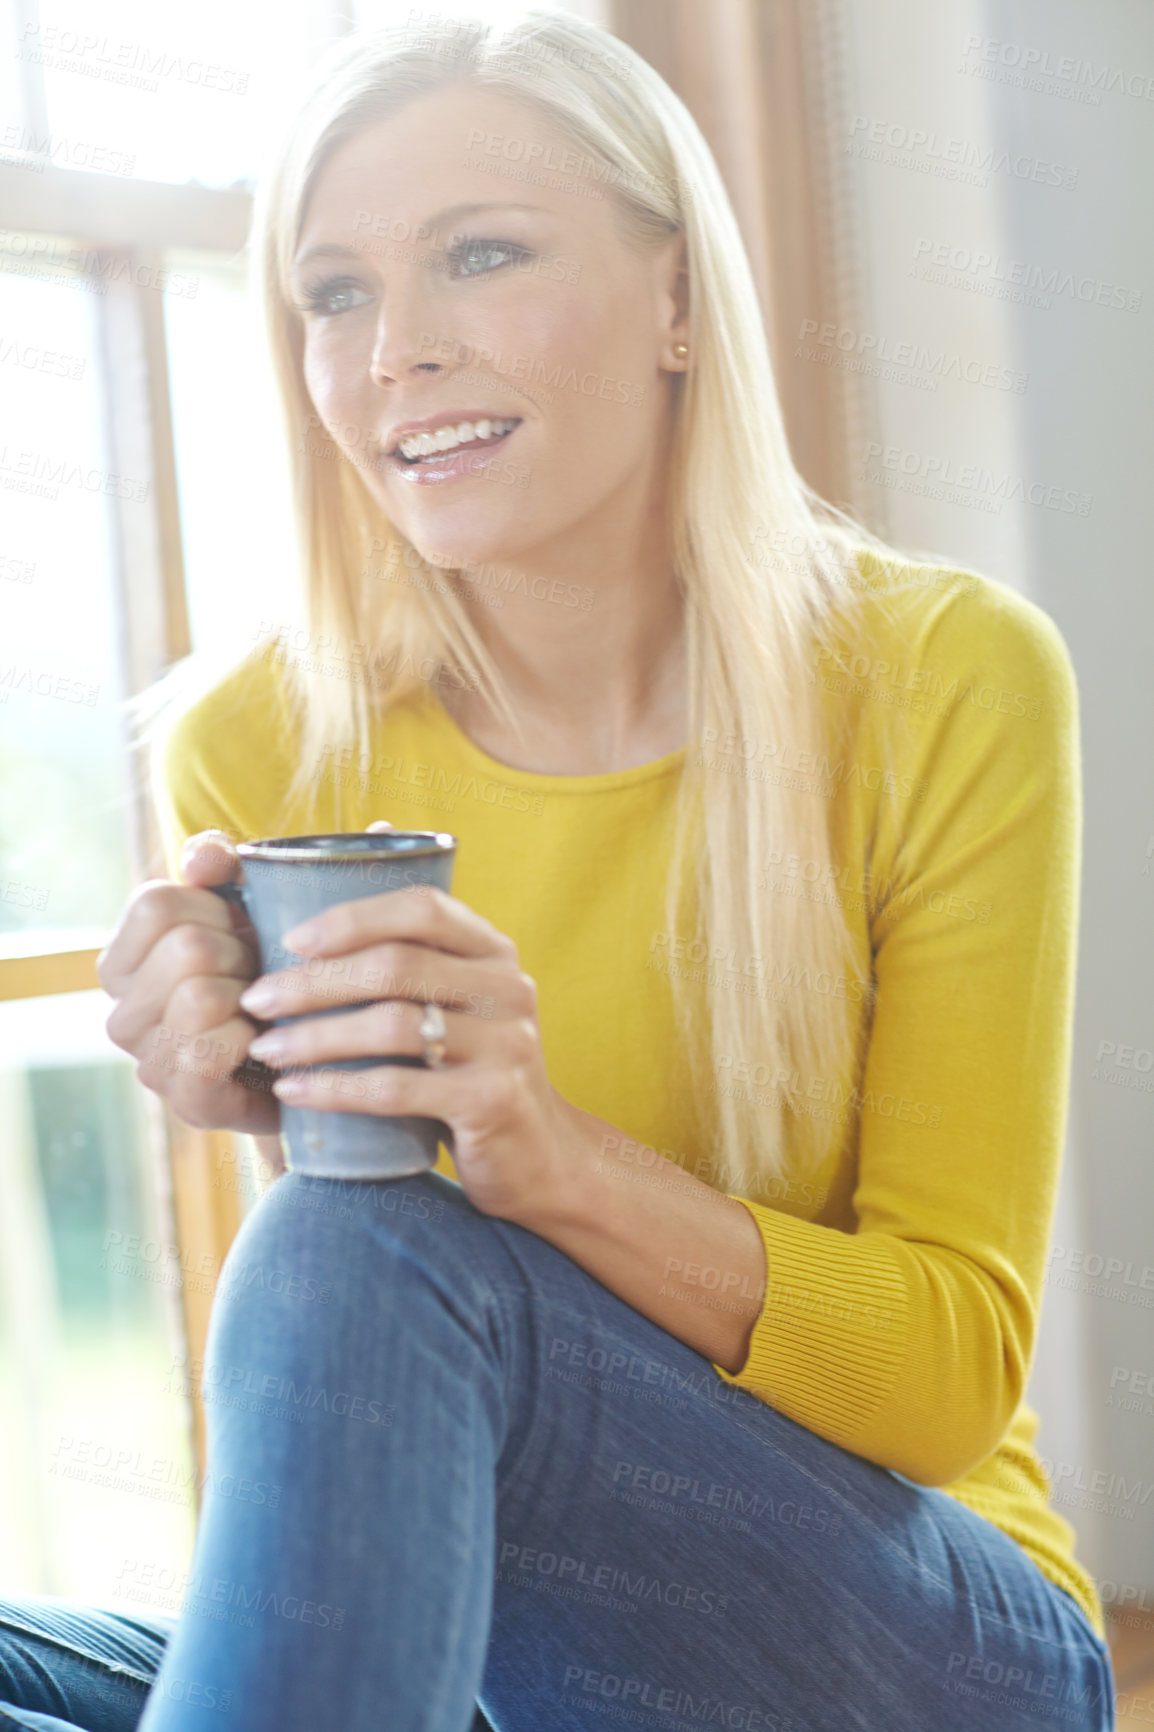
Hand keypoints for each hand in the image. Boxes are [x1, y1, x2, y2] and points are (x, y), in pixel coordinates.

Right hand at [97, 830, 279, 1134]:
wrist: (306, 1059)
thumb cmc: (266, 973)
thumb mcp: (242, 905)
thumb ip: (217, 866)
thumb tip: (207, 855)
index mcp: (122, 962)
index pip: (154, 904)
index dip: (213, 908)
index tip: (238, 928)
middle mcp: (121, 1014)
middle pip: (184, 948)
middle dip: (241, 953)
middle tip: (260, 975)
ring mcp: (149, 1062)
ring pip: (199, 997)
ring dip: (252, 997)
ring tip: (264, 1008)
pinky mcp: (187, 1102)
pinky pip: (210, 1051)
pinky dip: (251, 1039)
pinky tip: (263, 1042)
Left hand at [238, 842, 594, 1224]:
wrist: (538, 1157)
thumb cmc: (468, 1074)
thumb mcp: (455, 1009)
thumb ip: (409, 968)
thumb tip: (305, 923)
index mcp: (494, 952)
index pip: (423, 907)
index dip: (352, 917)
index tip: (290, 940)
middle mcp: (508, 988)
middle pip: (396, 966)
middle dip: (314, 982)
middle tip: (258, 999)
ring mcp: (506, 1044)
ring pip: (392, 1026)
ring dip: (316, 1036)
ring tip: (266, 1049)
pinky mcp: (492, 1100)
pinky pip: (397, 1088)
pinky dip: (335, 1088)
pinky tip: (294, 1092)